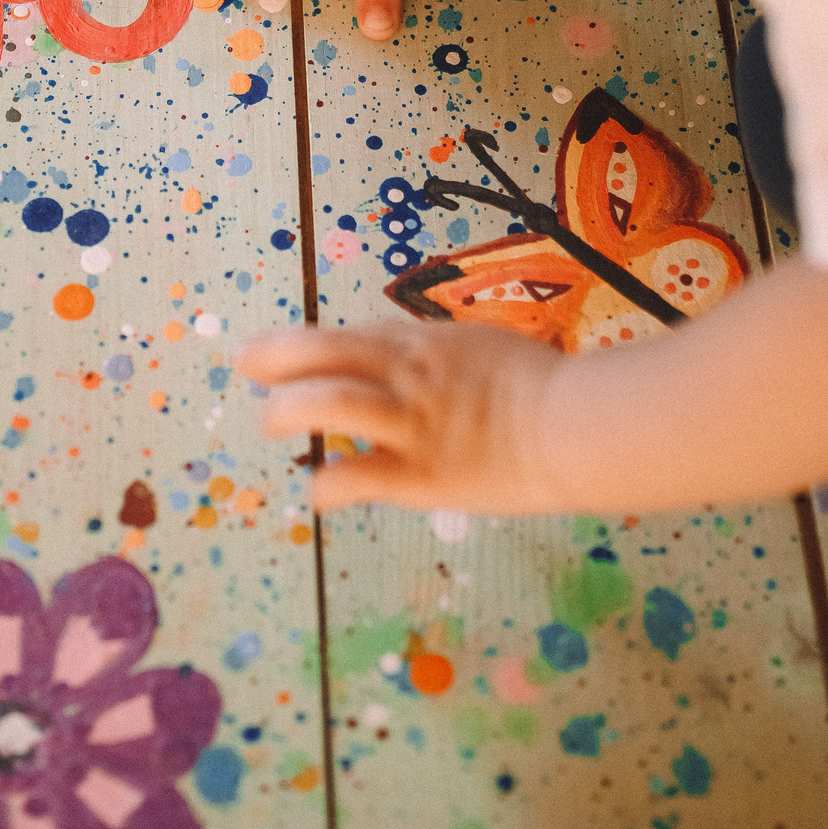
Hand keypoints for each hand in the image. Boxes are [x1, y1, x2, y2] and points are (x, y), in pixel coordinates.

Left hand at [239, 322, 567, 513]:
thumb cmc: (543, 386)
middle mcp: (408, 377)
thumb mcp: (482, 350)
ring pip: (331, 404)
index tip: (260, 351)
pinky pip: (358, 476)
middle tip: (247, 367)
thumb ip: (437, 355)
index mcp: (423, 345)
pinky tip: (317, 491)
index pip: (346, 337)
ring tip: (271, 423)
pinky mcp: (422, 475)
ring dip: (288, 411)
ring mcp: (412, 424)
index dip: (294, 343)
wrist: (580, 425)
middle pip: (325, 354)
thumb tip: (406, 358)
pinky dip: (327, 485)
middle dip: (276, 358)